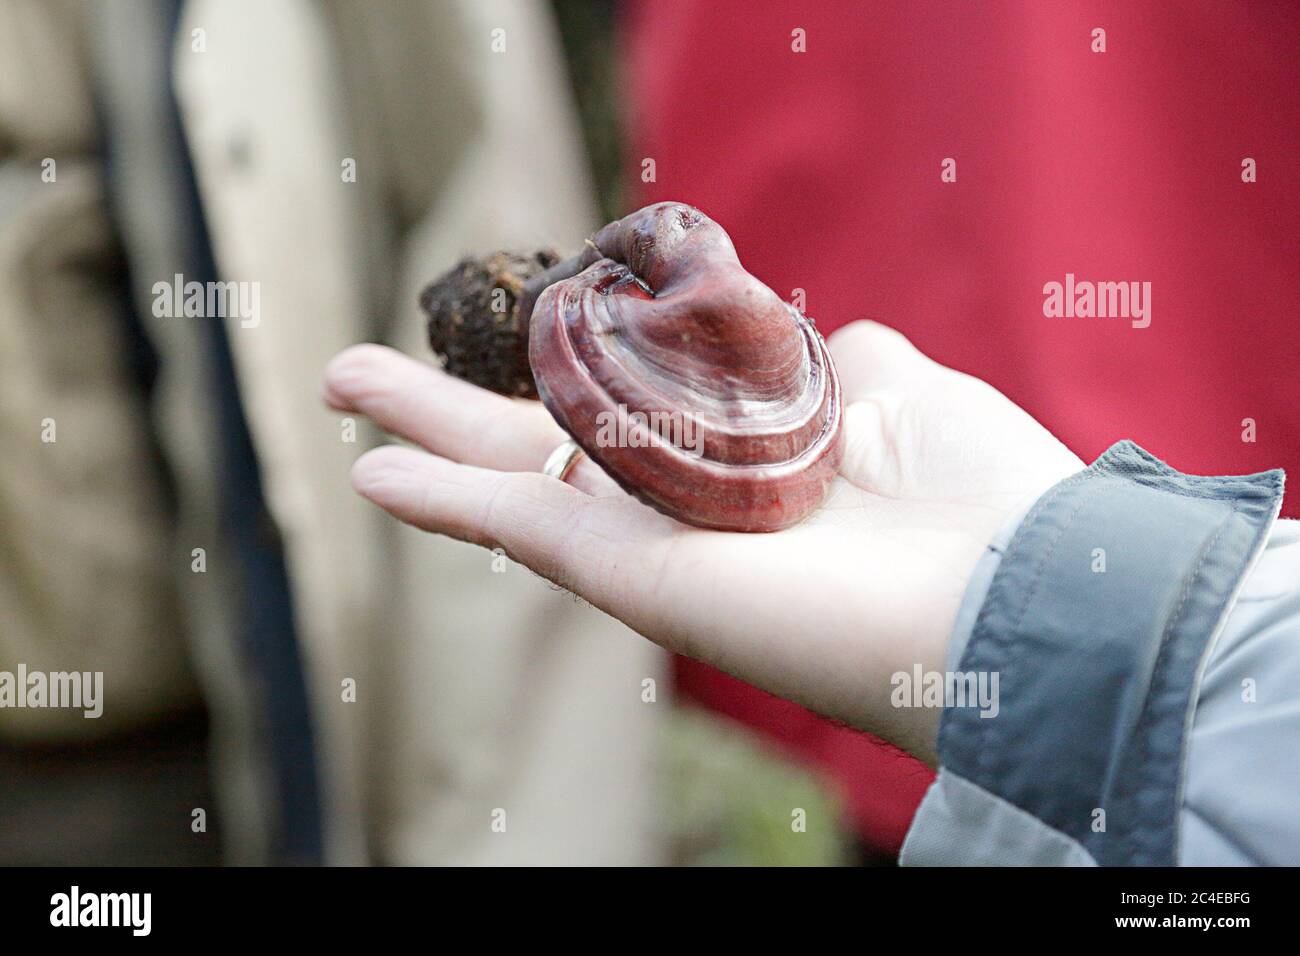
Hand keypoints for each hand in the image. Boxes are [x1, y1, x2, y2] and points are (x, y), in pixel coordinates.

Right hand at [323, 320, 1081, 761]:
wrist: (1007, 595)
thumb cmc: (979, 491)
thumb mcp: (900, 385)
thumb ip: (834, 354)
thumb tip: (808, 332)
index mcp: (747, 457)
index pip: (638, 406)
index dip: (578, 360)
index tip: (543, 314)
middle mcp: (688, 502)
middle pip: (548, 438)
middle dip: (459, 404)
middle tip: (370, 368)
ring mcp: (654, 539)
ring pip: (512, 476)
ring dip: (423, 431)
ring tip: (341, 382)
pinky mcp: (637, 576)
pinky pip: (522, 527)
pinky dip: (443, 499)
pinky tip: (371, 470)